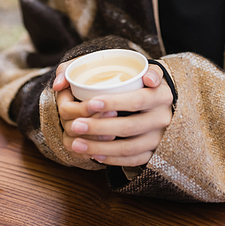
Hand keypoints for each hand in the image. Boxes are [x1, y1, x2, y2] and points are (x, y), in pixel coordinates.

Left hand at [53, 61, 172, 166]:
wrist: (163, 101)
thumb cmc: (138, 81)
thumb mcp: (129, 67)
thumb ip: (91, 66)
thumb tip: (61, 82)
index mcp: (161, 93)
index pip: (137, 99)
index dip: (113, 102)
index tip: (90, 103)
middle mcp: (163, 116)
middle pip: (130, 127)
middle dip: (99, 128)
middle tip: (75, 126)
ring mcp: (159, 137)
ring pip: (129, 148)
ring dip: (100, 147)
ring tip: (76, 144)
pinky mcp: (154, 152)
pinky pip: (133, 160)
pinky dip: (113, 159)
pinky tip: (94, 155)